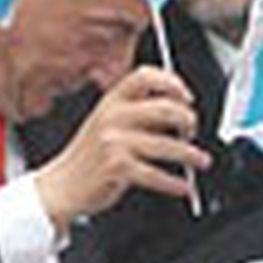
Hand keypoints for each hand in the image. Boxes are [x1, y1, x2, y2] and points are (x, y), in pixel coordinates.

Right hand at [34, 66, 210, 226]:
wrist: (62, 185)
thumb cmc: (89, 156)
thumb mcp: (107, 124)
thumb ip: (138, 114)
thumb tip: (178, 113)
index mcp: (111, 101)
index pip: (145, 76)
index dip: (172, 82)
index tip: (187, 96)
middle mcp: (113, 116)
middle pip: (165, 108)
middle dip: (188, 120)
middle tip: (193, 131)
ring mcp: (114, 141)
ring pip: (167, 144)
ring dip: (190, 155)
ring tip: (200, 161)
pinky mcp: (117, 167)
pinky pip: (156, 174)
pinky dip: (175, 183)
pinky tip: (183, 186)